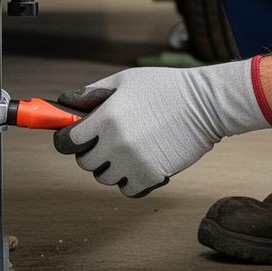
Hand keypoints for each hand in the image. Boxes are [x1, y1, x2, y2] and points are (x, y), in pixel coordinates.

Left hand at [51, 60, 268, 196]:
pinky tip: (139, 164)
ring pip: (105, 178)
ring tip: (127, 151)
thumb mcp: (124, 81)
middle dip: (91, 153)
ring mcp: (132, 162)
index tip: (71, 139)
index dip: (66, 141)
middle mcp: (114, 143)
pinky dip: (130, 181)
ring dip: (111, 168)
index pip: (66, 142)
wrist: (205, 105)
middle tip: (106, 142)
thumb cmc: (165, 88)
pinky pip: (127, 190)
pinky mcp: (151, 176)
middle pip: (84, 163)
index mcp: (105, 118)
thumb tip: (66, 102)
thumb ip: (92, 93)